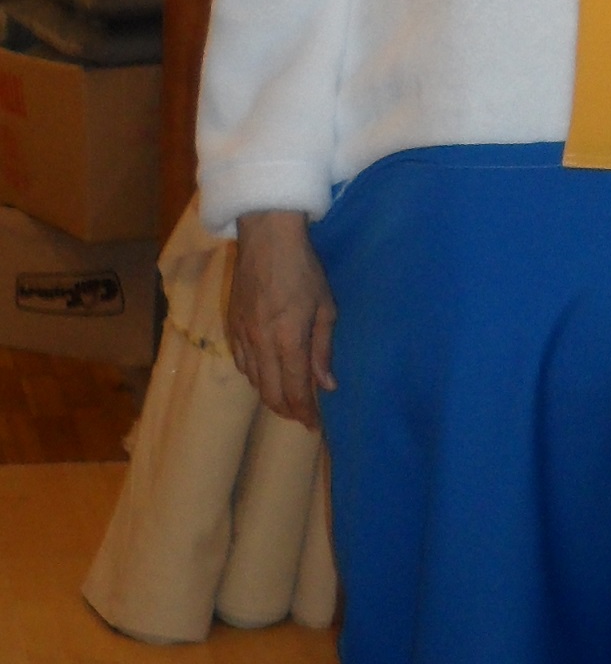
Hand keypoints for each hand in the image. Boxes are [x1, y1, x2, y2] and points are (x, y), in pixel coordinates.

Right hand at [228, 210, 336, 430]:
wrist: (266, 237)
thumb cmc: (303, 269)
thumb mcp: (325, 307)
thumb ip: (323, 349)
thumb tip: (326, 385)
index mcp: (288, 340)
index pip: (295, 390)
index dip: (305, 413)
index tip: (314, 426)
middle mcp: (261, 344)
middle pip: (271, 393)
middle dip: (287, 411)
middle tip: (301, 416)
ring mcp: (242, 336)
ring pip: (254, 381)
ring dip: (271, 396)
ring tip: (286, 400)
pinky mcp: (231, 326)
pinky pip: (241, 363)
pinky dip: (254, 377)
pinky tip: (265, 375)